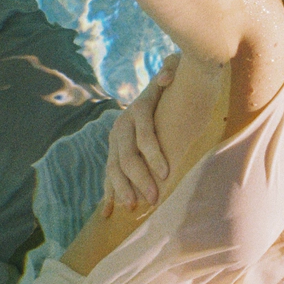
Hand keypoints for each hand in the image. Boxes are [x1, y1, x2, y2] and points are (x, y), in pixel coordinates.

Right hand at [103, 55, 178, 214]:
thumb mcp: (175, 73)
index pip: (144, 135)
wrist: (162, 89)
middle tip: (155, 199)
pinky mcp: (113, 153)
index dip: (154, 155)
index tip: (167, 174)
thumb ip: (172, 69)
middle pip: (126, 156)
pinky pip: (109, 175)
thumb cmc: (175, 86)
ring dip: (122, 189)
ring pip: (113, 168)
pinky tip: (109, 213)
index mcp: (138, 110)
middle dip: (140, 179)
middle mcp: (122, 126)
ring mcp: (115, 141)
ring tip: (133, 207)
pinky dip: (108, 194)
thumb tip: (165, 77)